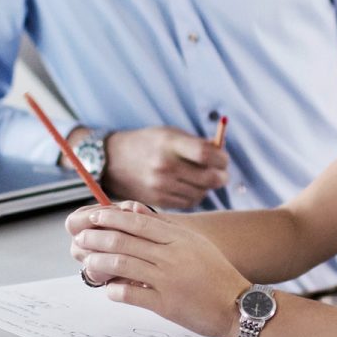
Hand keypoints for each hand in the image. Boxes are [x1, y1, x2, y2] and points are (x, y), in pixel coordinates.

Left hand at [70, 204, 249, 336]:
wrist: (237, 305)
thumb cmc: (216, 272)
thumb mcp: (194, 242)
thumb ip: (165, 227)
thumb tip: (134, 210)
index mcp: (178, 238)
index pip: (137, 223)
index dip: (111, 219)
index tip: (94, 218)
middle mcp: (171, 256)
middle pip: (124, 242)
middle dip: (97, 239)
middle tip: (81, 240)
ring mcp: (168, 280)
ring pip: (123, 265)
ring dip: (99, 263)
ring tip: (87, 263)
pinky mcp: (166, 304)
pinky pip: (132, 294)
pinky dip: (115, 290)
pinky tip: (108, 289)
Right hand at [103, 126, 227, 209]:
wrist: (113, 161)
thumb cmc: (148, 143)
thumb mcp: (169, 134)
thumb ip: (196, 144)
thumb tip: (222, 155)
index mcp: (168, 143)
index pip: (205, 154)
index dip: (221, 159)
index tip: (223, 160)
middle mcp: (164, 165)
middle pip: (207, 178)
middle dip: (221, 177)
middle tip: (222, 174)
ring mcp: (160, 185)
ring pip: (200, 193)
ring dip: (207, 187)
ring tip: (201, 179)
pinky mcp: (158, 200)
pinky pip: (188, 202)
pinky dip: (194, 196)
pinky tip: (188, 187)